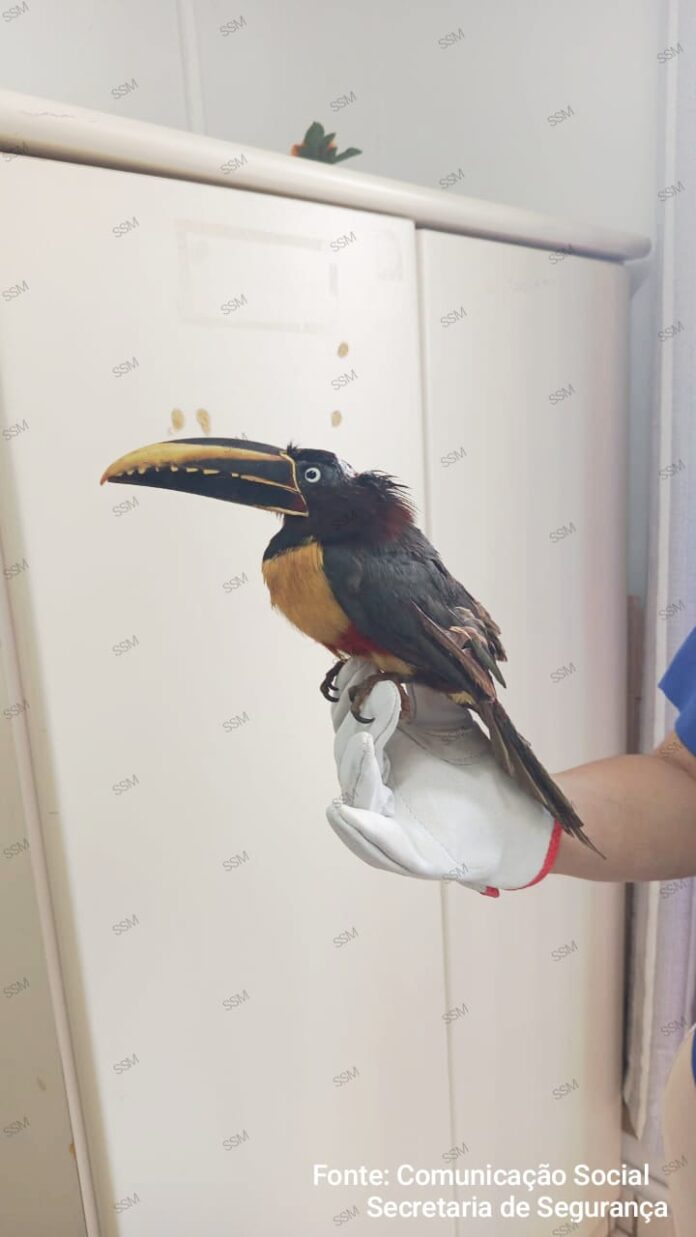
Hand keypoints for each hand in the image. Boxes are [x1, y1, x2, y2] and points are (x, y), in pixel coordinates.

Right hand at [326, 657, 560, 894]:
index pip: (351, 722)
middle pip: (347, 753)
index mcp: (378, 754)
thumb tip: (389, 656)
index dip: (354, 697)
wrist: (514, 813)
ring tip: (365, 740)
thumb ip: (418, 690)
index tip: (364, 667)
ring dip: (357, 766)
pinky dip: (359, 830)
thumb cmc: (474, 766)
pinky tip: (346, 812)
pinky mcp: (405, 856)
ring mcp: (384, 823)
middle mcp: (372, 787)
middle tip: (379, 696)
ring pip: (357, 792)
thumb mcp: (445, 718)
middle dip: (357, 723)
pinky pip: (376, 843)